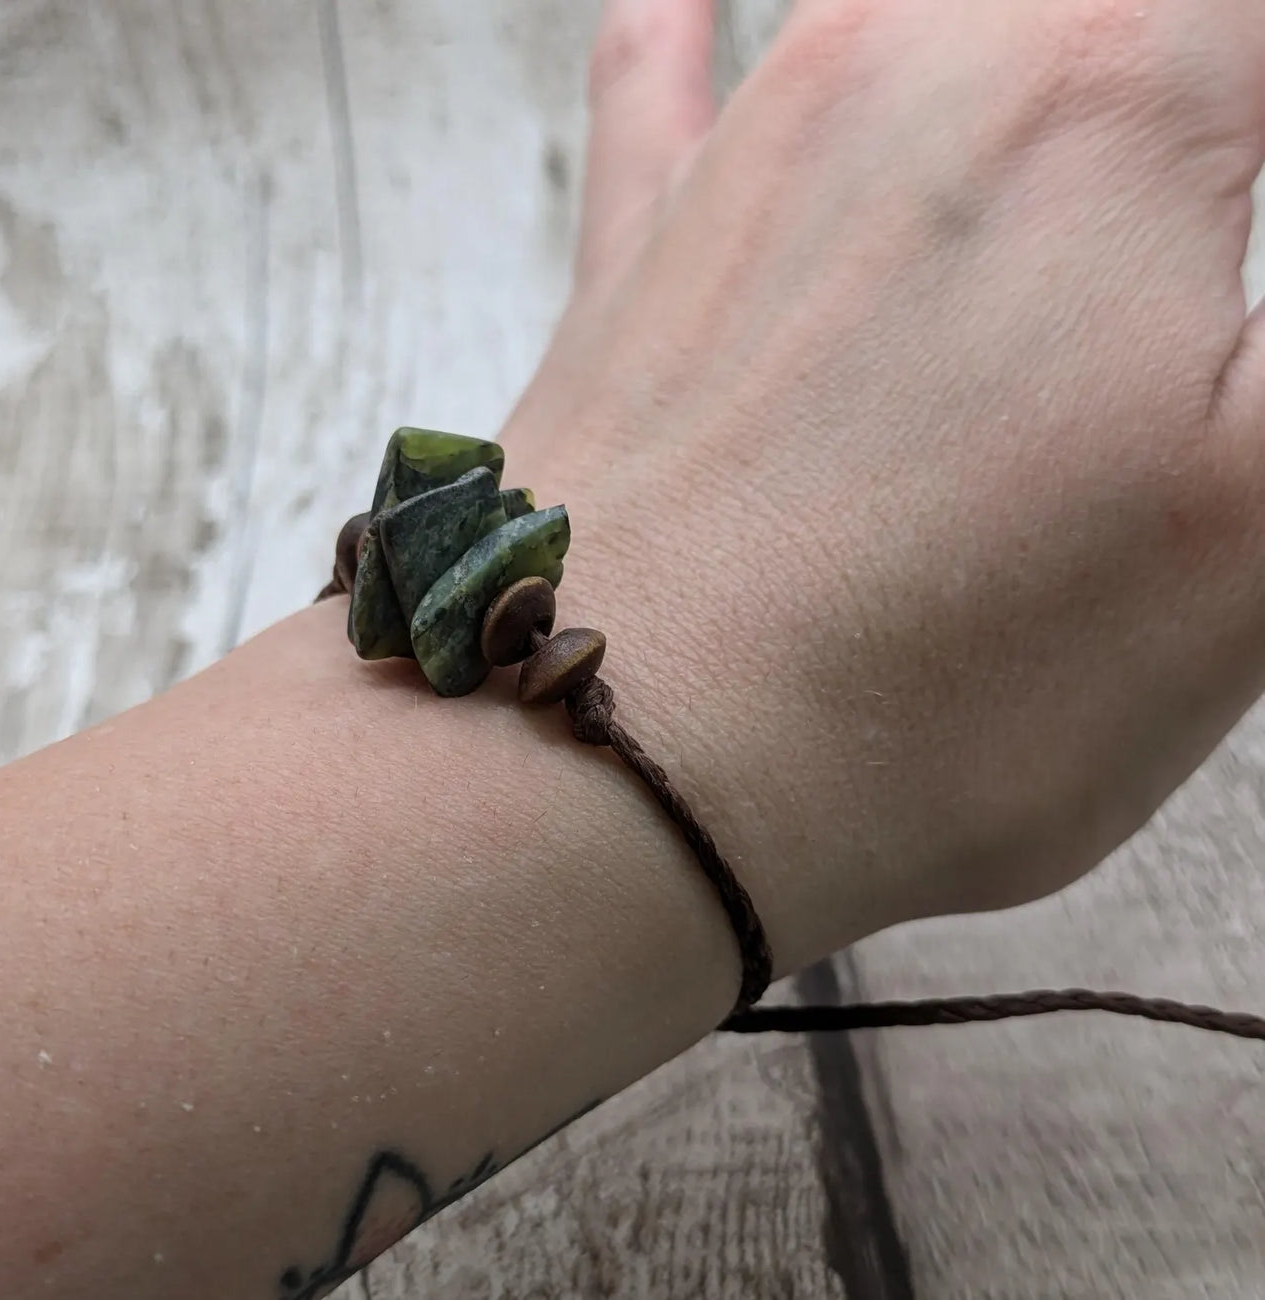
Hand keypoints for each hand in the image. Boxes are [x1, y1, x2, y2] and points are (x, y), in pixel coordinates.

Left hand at [503, 0, 1264, 966]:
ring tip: (1039, 55)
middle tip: (1170, 169)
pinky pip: (656, 91)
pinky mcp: (633, 263)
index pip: (1235, 24)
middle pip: (1083, 5)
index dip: (1243, 85)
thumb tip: (1229, 231)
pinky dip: (677, 40)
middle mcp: (909, 67)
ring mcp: (748, 157)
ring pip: (882, 3)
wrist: (616, 759)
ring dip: (987, 36)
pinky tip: (680, 2)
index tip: (1221, 226)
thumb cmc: (932, 679)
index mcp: (1104, 105)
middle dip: (1162, 70)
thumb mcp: (1261, 531)